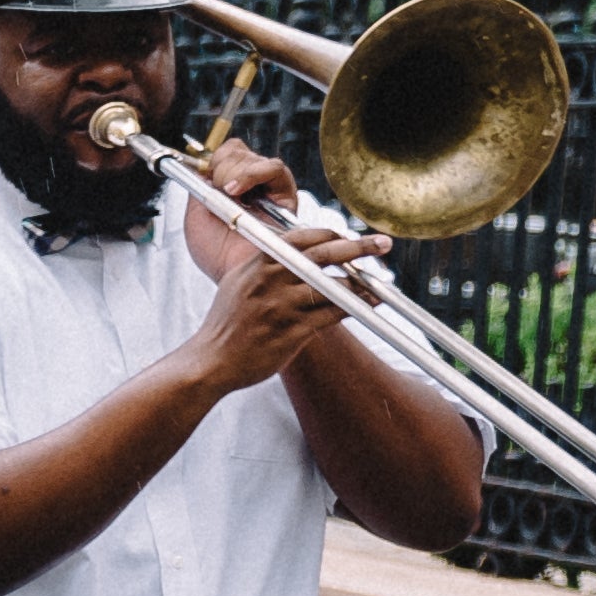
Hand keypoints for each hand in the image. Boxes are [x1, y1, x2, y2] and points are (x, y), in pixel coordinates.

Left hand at [169, 129, 300, 284]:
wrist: (238, 277)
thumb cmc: (219, 257)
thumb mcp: (196, 218)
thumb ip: (197, 189)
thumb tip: (200, 165)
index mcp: (229, 188)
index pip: (225, 154)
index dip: (213, 159)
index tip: (204, 174)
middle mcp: (252, 186)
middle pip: (238, 151)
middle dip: (222, 165)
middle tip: (219, 189)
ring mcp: (270, 189)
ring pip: (254, 157)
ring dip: (236, 170)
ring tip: (229, 192)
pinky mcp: (287, 195)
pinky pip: (274, 169)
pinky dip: (252, 174)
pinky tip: (237, 190)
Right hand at [189, 213, 388, 392]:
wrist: (212, 360)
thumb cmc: (227, 322)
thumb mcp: (238, 282)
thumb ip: (266, 264)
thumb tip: (298, 249)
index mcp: (257, 264)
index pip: (302, 237)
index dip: (332, 235)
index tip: (350, 236)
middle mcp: (269, 281)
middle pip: (323, 256)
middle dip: (358, 247)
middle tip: (383, 244)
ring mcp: (281, 307)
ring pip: (333, 287)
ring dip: (362, 283)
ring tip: (383, 281)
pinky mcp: (292, 332)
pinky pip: (332, 314)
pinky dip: (355, 307)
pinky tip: (369, 304)